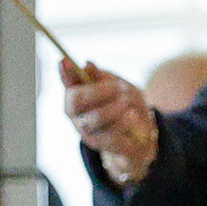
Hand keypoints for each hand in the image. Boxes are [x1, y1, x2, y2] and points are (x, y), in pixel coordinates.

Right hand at [63, 57, 158, 177]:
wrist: (141, 133)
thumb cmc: (124, 106)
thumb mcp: (117, 85)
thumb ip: (101, 77)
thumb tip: (87, 65)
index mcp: (77, 97)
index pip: (67, 84)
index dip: (64, 73)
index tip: (65, 61)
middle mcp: (76, 115)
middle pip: (77, 101)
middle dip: (100, 91)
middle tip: (120, 88)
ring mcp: (86, 131)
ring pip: (96, 117)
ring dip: (117, 107)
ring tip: (128, 104)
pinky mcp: (99, 144)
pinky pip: (110, 133)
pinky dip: (125, 122)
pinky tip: (132, 117)